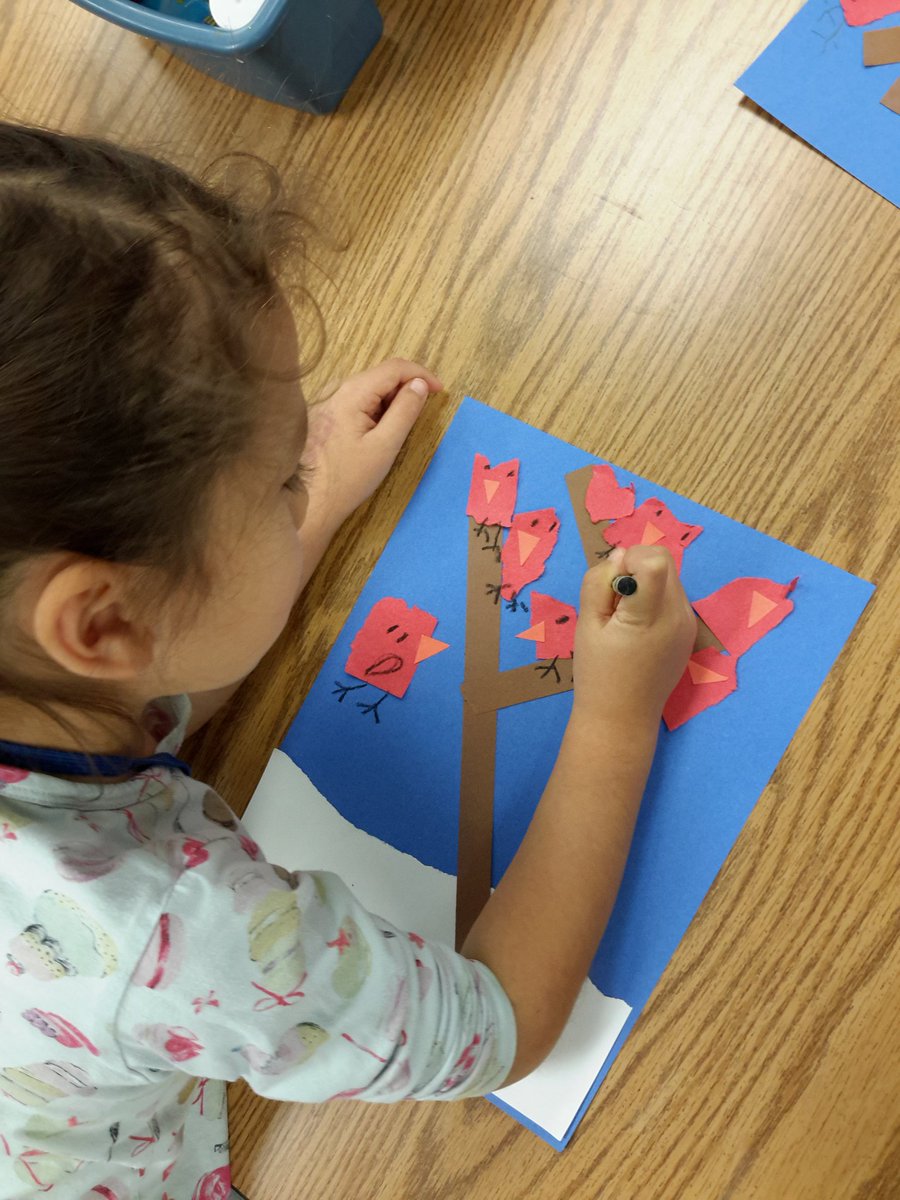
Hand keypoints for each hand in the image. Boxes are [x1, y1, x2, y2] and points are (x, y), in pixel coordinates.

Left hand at [301, 358, 442, 539]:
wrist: (308, 501)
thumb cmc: (348, 478)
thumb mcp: (385, 446)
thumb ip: (405, 411)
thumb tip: (419, 384)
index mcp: (352, 392)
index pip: (394, 367)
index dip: (421, 374)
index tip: (439, 391)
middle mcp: (336, 388)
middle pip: (380, 375)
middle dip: (405, 389)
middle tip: (419, 416)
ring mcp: (327, 400)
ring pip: (369, 388)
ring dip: (390, 401)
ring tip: (396, 431)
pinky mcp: (323, 413)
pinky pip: (356, 401)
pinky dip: (374, 409)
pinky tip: (374, 435)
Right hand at [572, 545, 696, 729]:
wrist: (622, 718)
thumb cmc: (597, 674)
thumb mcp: (586, 625)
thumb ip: (598, 583)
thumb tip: (620, 557)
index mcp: (650, 616)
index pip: (655, 560)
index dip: (630, 561)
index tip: (614, 586)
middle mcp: (678, 615)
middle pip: (664, 561)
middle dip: (636, 569)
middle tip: (615, 601)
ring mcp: (688, 623)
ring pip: (670, 577)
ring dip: (645, 583)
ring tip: (624, 617)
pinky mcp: (689, 631)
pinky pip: (673, 596)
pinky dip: (654, 598)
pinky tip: (638, 627)